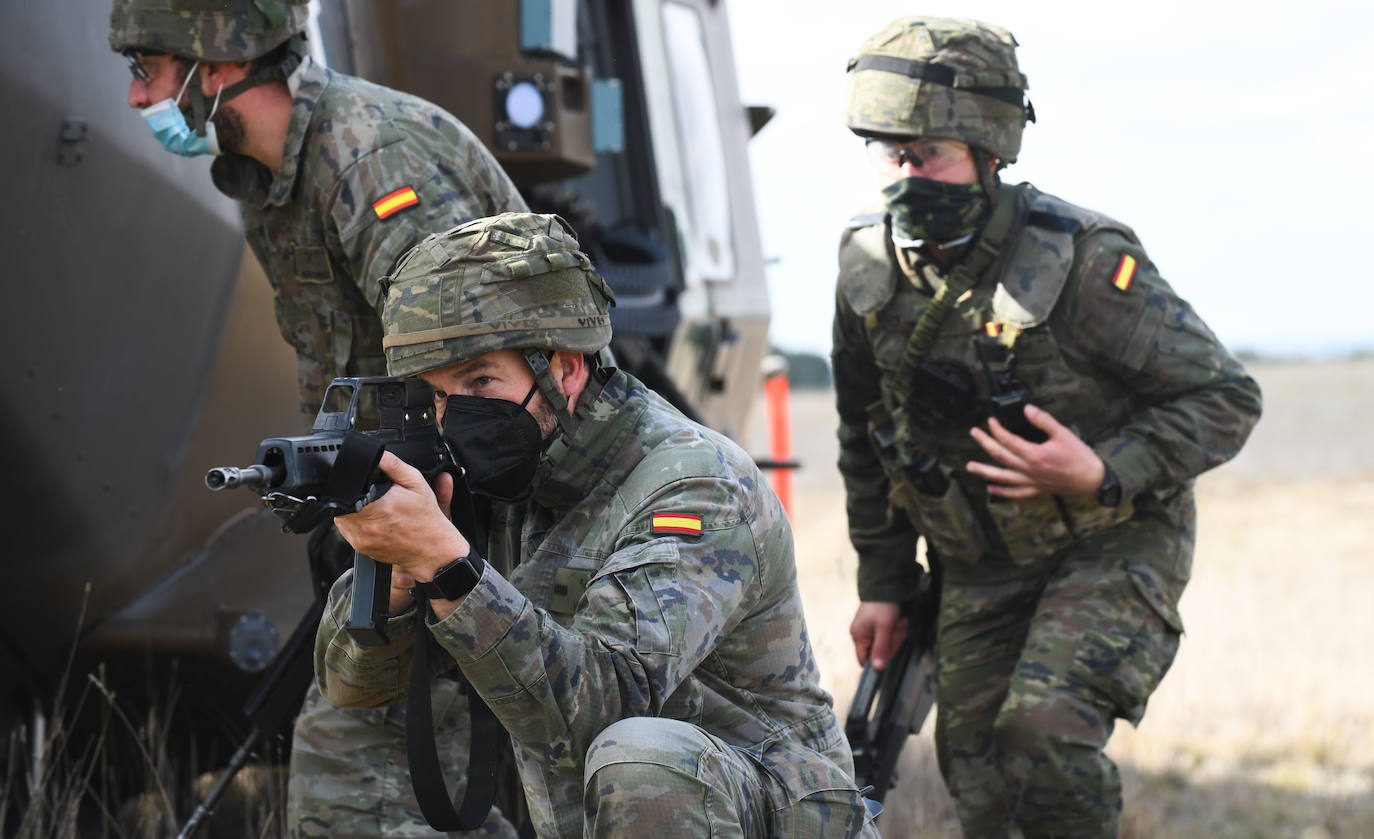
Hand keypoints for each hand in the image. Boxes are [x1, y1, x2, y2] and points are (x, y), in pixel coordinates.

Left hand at [333, 452, 468, 585]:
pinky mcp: (362, 549)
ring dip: (352, 512)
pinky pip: (349, 533)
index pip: (345, 491)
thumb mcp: (416, 484)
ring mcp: (362, 539)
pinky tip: (376, 522)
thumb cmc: (426, 519)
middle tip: (373, 498)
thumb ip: (394, 465)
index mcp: (379, 506)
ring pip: (342, 519)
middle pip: (342, 504)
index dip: (351, 484)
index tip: (364, 486)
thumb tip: (378, 453)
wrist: (433, 549)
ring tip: (375, 510)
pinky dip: (358, 525)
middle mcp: (367, 525)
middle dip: (353, 498)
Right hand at [850, 601, 907, 670]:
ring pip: (885, 644)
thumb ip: (881, 648)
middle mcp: (861, 635)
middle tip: (897, 631)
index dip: (878, 659)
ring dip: (896, 636)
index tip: (889, 649)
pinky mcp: (877, 626)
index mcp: (858, 636)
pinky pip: (887, 636)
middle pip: (878, 653)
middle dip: (892, 643)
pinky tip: (898, 623)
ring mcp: (869, 630)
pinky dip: (895, 631)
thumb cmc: (883, 605)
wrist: (887, 586)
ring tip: (899, 624)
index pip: (865, 660)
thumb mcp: (885, 628)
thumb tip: (877, 668)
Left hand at [966, 404, 1105, 498]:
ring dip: (984, 472)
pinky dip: (1002, 492)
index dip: (997, 429)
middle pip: (1000, 457)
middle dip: (985, 443)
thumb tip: (1027, 409)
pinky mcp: (1037, 490)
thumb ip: (1044, 421)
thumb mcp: (1063, 434)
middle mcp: (1029, 470)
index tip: (991, 421)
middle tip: (974, 434)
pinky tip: (991, 489)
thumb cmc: (1080, 457)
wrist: (1092, 479)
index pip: (1008, 441)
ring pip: (1003, 477)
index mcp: (1035, 455)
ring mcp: (1032, 481)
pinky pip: (1016, 493)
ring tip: (969, 467)